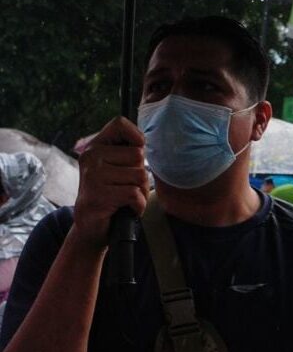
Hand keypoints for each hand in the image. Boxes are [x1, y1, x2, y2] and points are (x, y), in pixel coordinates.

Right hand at [71, 117, 149, 248]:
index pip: (119, 124)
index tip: (137, 150)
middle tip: (126, 187)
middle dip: (141, 175)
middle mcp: (91, 158)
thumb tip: (142, 139)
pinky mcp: (98, 195)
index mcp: (95, 147)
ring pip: (140, 176)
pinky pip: (135, 194)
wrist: (91, 227)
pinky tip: (125, 209)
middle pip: (138, 155)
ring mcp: (92, 176)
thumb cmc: (111, 195)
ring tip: (124, 199)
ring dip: (140, 192)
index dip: (136, 135)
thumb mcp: (117, 168)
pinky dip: (137, 205)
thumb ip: (128, 152)